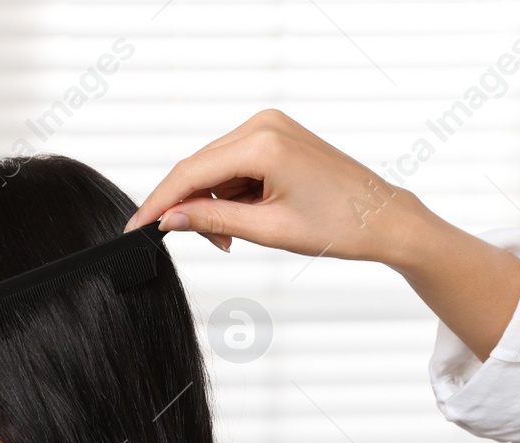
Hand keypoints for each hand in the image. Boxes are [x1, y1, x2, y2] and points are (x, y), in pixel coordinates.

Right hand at [125, 109, 519, 359]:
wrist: (384, 219)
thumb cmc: (339, 226)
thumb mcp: (267, 231)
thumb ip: (212, 222)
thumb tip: (169, 221)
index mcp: (262, 144)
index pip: (190, 173)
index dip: (158, 203)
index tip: (136, 227)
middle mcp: (264, 124)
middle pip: (199, 167)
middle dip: (186, 207)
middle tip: (187, 241)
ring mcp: (271, 125)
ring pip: (215, 167)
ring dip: (211, 203)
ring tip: (230, 238)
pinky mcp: (277, 134)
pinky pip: (234, 163)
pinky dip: (230, 193)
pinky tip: (242, 218)